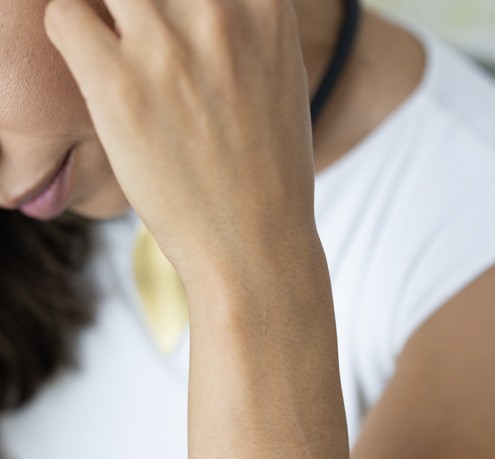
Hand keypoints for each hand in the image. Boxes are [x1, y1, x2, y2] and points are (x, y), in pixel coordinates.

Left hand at [44, 0, 316, 285]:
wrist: (257, 249)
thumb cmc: (267, 176)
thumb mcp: (281, 79)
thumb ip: (245, 25)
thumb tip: (206, 9)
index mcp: (264, 3)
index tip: (164, 16)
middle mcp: (218, 8)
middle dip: (137, 1)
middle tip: (137, 34)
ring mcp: (167, 46)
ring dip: (102, 10)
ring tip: (115, 49)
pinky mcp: (118, 86)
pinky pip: (63, 15)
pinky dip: (69, 34)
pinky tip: (95, 74)